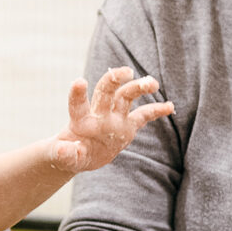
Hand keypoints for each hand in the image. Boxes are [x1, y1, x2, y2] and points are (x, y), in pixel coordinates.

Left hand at [49, 67, 174, 173]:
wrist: (79, 154)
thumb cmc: (66, 153)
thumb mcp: (62, 158)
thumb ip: (63, 153)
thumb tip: (62, 150)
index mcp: (80, 120)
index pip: (78, 104)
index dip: (78, 93)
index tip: (79, 82)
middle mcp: (98, 114)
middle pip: (106, 92)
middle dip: (115, 80)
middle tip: (127, 72)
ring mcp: (114, 118)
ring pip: (126, 97)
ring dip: (138, 88)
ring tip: (153, 83)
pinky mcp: (127, 126)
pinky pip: (143, 116)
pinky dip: (156, 111)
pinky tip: (169, 106)